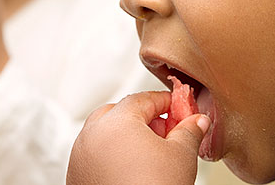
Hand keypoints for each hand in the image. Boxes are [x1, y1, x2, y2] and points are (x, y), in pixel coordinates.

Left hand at [67, 91, 210, 184]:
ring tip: (149, 154)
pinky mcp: (76, 175)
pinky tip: (131, 170)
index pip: (143, 98)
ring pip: (103, 133)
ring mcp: (80, 155)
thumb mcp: (181, 156)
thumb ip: (190, 131)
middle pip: (119, 112)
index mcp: (117, 121)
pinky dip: (111, 155)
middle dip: (143, 118)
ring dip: (125, 136)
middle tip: (165, 131)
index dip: (165, 102)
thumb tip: (197, 121)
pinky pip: (95, 154)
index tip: (179, 108)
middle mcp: (92, 134)